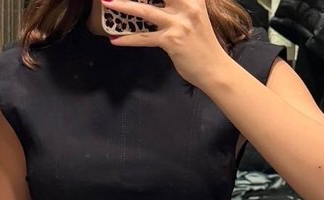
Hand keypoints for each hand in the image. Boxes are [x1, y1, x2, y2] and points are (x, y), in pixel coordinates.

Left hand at [102, 0, 228, 87]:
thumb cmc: (204, 44)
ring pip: (145, 11)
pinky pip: (144, 39)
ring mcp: (178, 23)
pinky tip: (114, 40)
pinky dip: (128, 40)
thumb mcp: (196, 17)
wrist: (214, 68)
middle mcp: (187, 6)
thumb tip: (160, 4)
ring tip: (108, 3)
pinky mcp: (171, 41)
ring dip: (124, 6)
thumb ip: (180, 7)